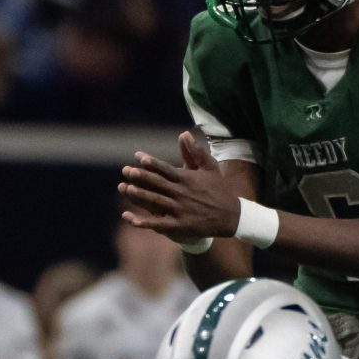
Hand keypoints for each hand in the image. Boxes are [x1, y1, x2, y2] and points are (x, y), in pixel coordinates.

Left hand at [118, 131, 242, 240]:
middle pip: (158, 184)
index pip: (166, 169)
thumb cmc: (219, 189)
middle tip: (127, 171)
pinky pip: (158, 224)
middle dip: (142, 177)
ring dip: (140, 195)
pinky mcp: (179, 225)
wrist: (231, 216)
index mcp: (188, 179)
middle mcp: (182, 193)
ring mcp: (180, 210)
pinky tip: (130, 219)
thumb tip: (183, 133)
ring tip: (126, 188)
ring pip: (156, 201)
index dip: (152, 163)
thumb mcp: (211, 167)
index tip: (138, 157)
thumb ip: (196, 151)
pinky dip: (144, 222)